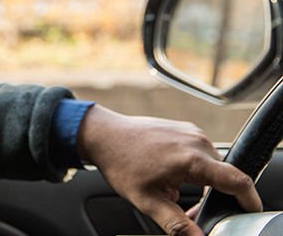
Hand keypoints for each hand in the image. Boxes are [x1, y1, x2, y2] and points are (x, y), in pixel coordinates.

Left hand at [76, 105, 261, 235]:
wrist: (104, 134)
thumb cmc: (120, 162)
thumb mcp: (147, 200)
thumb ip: (176, 223)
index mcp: (191, 158)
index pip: (237, 181)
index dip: (249, 200)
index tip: (250, 213)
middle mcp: (197, 141)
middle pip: (224, 177)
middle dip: (213, 198)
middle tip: (186, 210)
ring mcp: (193, 133)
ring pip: (213, 166)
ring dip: (202, 183)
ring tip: (172, 189)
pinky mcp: (187, 130)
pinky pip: (202, 154)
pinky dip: (195, 169)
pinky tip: (172, 175)